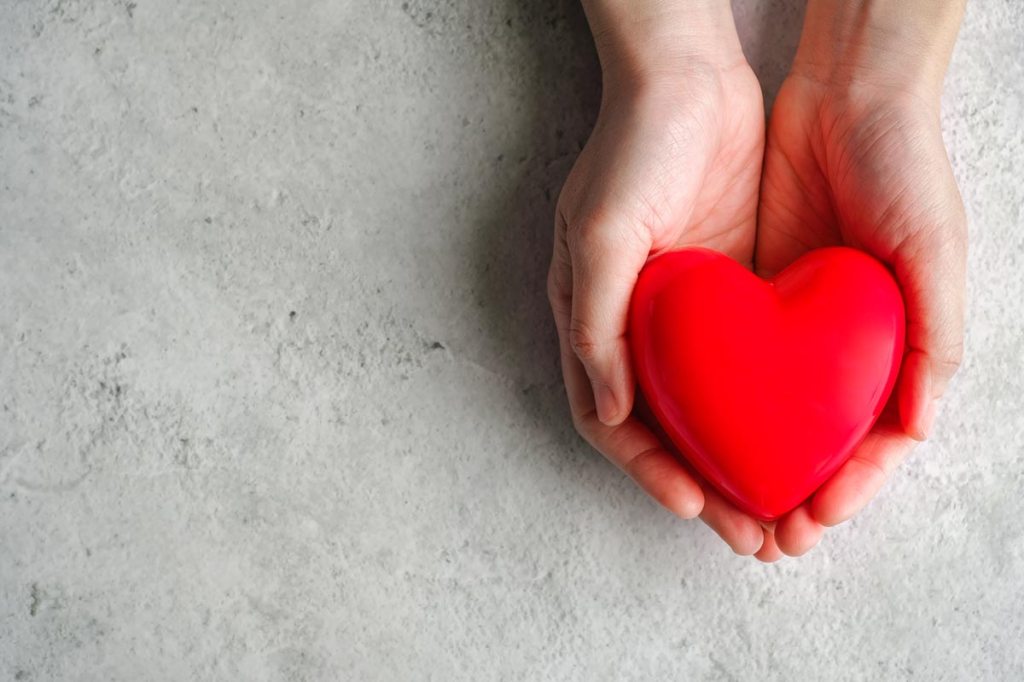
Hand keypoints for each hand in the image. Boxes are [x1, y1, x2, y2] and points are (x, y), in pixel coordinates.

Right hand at [547, 1, 770, 553]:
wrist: (689, 80)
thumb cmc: (632, 150)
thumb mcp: (600, 236)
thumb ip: (596, 324)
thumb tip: (610, 410)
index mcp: (595, 322)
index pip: (611, 420)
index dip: (646, 469)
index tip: (690, 504)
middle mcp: (637, 329)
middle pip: (666, 431)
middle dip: (700, 487)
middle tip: (749, 535)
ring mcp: (687, 315)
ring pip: (709, 411)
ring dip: (737, 463)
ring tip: (780, 510)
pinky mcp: (731, 293)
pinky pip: (747, 369)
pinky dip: (765, 412)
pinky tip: (797, 437)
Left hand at [753, 1, 967, 558]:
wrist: (842, 96)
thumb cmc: (903, 168)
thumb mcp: (933, 249)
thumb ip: (936, 336)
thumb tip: (917, 425)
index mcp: (894, 345)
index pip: (872, 440)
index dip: (847, 488)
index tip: (809, 524)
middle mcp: (840, 344)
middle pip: (813, 441)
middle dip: (788, 495)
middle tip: (758, 540)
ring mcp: (791, 324)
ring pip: (764, 415)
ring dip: (746, 465)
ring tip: (720, 509)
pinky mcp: (747, 296)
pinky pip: (727, 364)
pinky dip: (715, 405)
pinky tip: (695, 437)